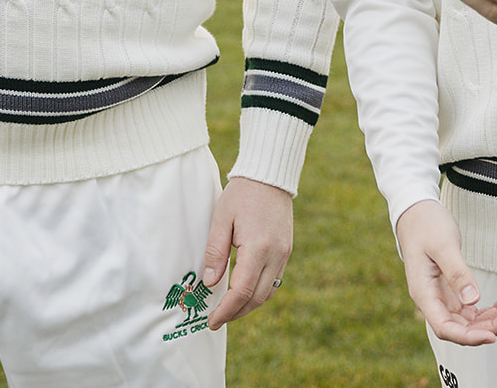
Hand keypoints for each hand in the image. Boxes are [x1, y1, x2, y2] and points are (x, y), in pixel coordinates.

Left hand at [203, 177, 292, 328]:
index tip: (211, 320)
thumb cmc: (242, 194)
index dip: (226, 310)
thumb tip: (210, 283)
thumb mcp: (221, 219)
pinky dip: (259, 293)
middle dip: (236, 313)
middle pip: (256, 298)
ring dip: (248, 306)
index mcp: (258, 248)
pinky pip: (274, 281)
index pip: (241, 291)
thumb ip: (216, 252)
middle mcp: (275, 255)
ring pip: (268, 293)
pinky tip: (245, 293)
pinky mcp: (287, 251)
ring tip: (229, 310)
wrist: (270, 176)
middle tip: (216, 320)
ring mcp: (284, 254)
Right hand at [395, 200, 496, 344]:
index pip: (445, 328)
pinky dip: (490, 308)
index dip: (468, 337)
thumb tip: (473, 301)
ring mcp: (442, 298)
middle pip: (461, 329)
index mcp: (423, 293)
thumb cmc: (426, 225)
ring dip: (493, 317)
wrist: (417, 213)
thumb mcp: (443, 245)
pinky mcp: (452, 291)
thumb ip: (457, 273)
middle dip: (489, 326)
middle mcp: (432, 301)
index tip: (492, 335)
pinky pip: (472, 309)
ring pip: (470, 321)